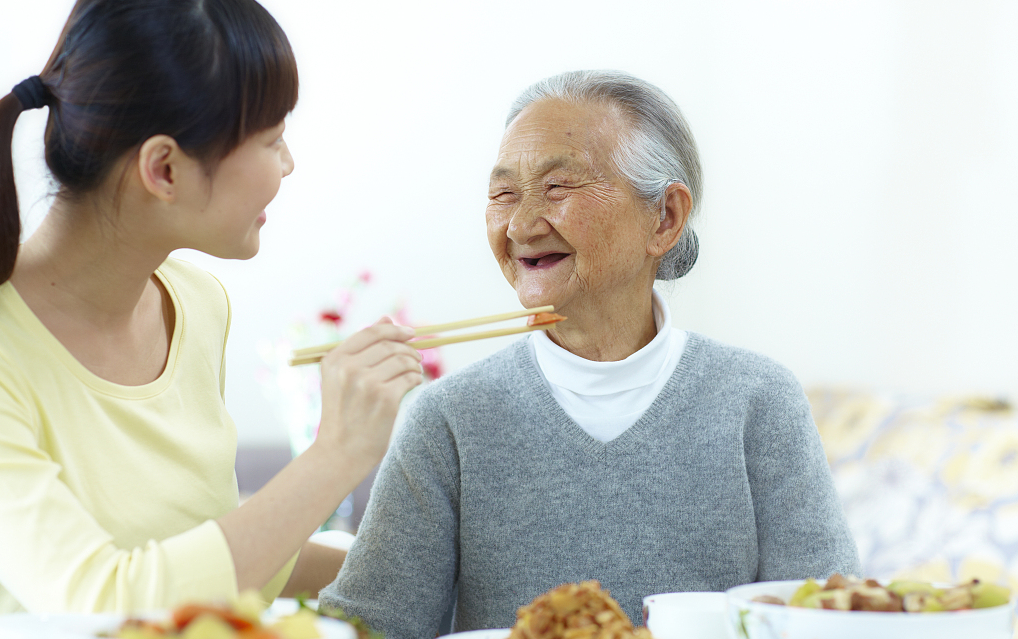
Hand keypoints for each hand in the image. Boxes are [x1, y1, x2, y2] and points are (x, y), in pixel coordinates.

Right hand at [314, 317, 423, 465]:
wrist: (339, 453)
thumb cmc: (344, 414)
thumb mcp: (342, 378)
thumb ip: (362, 348)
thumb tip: (387, 317)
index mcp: (334, 360)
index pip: (371, 331)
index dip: (395, 329)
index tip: (410, 333)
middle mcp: (348, 368)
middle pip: (390, 345)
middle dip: (408, 348)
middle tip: (416, 357)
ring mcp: (367, 383)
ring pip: (403, 360)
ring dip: (414, 364)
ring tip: (414, 372)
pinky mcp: (385, 399)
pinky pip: (410, 377)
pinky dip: (416, 378)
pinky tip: (413, 384)